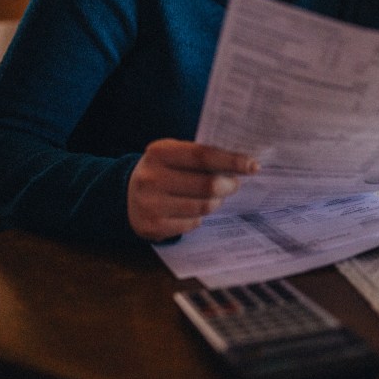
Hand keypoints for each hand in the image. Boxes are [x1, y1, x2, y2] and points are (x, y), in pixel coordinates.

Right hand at [127, 139, 257, 240]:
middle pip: (207, 185)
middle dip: (228, 185)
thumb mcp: (173, 155)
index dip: (231, 161)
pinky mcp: (152, 226)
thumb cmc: (162, 171)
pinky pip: (192, 223)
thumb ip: (200, 156)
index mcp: (159, 152)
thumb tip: (241, 164)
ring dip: (215, 202)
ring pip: (202, 207)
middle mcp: (151, 177)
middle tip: (234, 184)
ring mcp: (150, 204)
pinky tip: (193, 210)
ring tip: (214, 197)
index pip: (203, 156)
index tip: (253, 165)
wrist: (125, 195)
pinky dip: (199, 217)